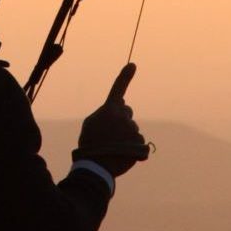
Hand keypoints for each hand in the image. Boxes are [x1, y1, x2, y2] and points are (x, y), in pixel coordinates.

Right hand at [73, 63, 150, 178]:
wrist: (96, 165)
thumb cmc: (89, 144)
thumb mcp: (90, 124)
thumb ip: (104, 114)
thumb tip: (117, 110)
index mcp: (110, 109)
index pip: (118, 89)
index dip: (125, 77)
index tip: (133, 65)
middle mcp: (124, 116)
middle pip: (126, 112)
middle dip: (122, 119)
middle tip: (110, 133)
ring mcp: (133, 129)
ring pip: (132, 129)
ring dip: (125, 136)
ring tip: (113, 147)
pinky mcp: (140, 142)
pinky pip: (139, 142)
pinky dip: (133, 147)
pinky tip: (122, 154)